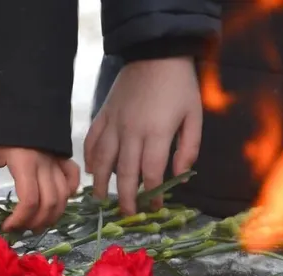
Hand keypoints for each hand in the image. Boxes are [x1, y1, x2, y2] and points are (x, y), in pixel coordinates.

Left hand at [0, 146, 79, 231]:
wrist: (11, 101)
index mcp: (25, 162)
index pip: (30, 201)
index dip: (20, 220)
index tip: (7, 226)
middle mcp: (46, 163)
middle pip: (50, 203)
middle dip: (36, 222)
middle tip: (20, 228)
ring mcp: (57, 160)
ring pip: (64, 196)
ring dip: (52, 215)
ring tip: (36, 223)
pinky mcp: (61, 156)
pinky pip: (73, 177)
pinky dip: (70, 193)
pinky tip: (57, 201)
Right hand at [85, 57, 201, 214]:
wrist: (156, 53)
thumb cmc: (180, 86)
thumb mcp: (194, 116)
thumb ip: (188, 148)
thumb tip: (179, 176)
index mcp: (157, 133)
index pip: (151, 173)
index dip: (153, 195)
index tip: (156, 207)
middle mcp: (131, 132)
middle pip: (125, 174)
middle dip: (126, 198)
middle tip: (128, 214)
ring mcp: (114, 123)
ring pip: (102, 160)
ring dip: (101, 183)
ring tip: (101, 200)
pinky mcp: (103, 115)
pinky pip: (91, 140)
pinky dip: (89, 158)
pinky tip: (91, 171)